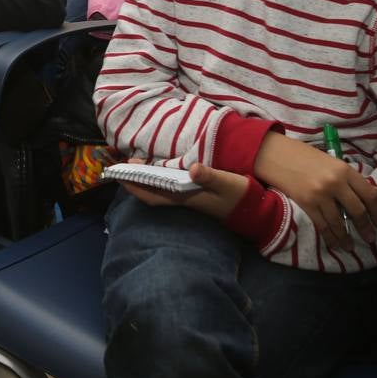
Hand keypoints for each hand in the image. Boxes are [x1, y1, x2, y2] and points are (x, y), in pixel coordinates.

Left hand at [121, 159, 249, 219]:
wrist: (256, 212)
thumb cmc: (240, 196)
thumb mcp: (227, 183)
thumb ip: (210, 176)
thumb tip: (192, 169)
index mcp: (186, 198)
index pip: (154, 195)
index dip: (135, 186)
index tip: (120, 175)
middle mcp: (184, 201)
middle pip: (152, 194)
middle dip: (136, 182)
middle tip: (124, 166)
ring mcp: (189, 200)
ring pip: (160, 192)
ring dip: (146, 181)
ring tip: (136, 165)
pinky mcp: (195, 197)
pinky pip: (169, 190)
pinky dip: (159, 181)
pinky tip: (159, 172)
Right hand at [253, 131, 376, 250]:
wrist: (275, 154)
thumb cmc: (303, 156)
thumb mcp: (331, 162)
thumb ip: (348, 178)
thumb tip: (369, 194)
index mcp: (345, 170)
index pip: (369, 194)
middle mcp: (336, 183)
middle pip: (358, 210)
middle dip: (366, 227)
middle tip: (370, 238)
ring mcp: (321, 194)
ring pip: (339, 222)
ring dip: (347, 237)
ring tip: (351, 247)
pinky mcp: (306, 203)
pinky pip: (323, 225)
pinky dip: (330, 237)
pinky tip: (335, 244)